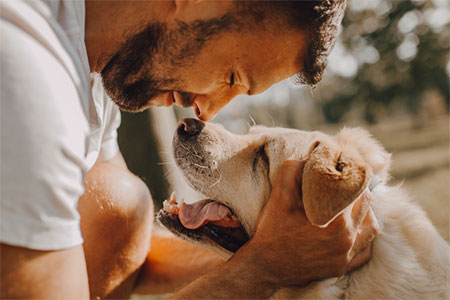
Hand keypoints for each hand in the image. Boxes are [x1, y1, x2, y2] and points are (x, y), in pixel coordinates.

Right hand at [246, 160, 377, 287]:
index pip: (357, 188)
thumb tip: (311, 158)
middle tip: (343, 185)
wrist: (265, 266)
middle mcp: (346, 239)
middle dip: (356, 192)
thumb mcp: (279, 194)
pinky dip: (362, 237)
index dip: (349, 176)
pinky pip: (365, 251)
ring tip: (348, 205)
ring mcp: (345, 256)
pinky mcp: (341, 267)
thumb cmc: (273, 229)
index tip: (342, 171)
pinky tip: (349, 229)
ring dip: (363, 212)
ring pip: (371, 227)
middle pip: (367, 204)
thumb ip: (295, 169)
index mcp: (336, 220)